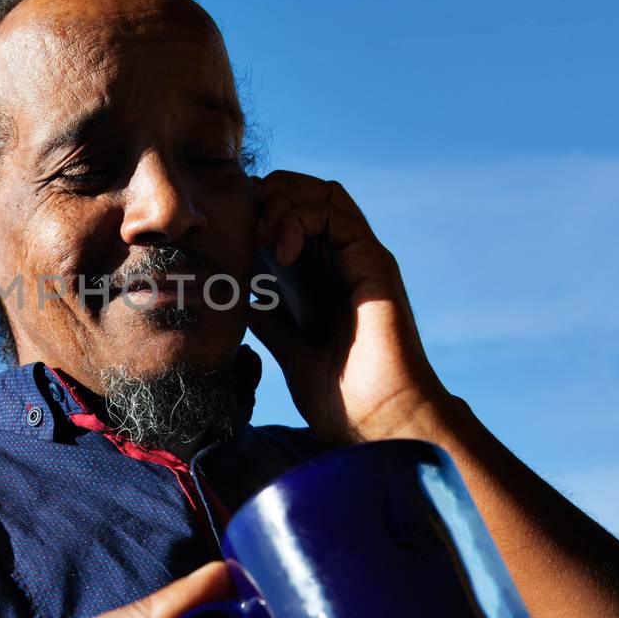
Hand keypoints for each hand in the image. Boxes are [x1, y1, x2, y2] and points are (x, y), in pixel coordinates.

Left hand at [249, 170, 450, 442]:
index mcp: (330, 281)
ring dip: (284, 201)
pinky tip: (281, 250)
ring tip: (263, 236)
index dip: (265, 212)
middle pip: (310, 195)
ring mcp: (362, 260)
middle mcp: (348, 263)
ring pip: (324, 194)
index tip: (234, 235)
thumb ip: (275, 327)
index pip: (298, 219)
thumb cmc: (347, 402)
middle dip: (271, 196)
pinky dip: (301, 218)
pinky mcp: (373, 263)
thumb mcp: (294, 357)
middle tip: (246, 227)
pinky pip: (335, 213)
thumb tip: (247, 305)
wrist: (384, 423)